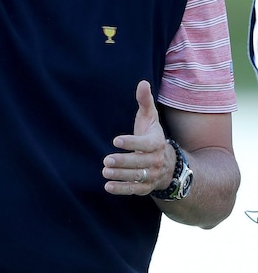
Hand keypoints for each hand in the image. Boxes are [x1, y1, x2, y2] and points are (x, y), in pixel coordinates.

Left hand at [102, 80, 171, 196]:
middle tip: (106, 160)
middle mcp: (156, 160)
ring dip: (120, 175)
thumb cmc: (152, 136)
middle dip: (123, 161)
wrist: (169, 164)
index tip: (116, 140)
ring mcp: (151, 175)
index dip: (132, 142)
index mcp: (156, 143)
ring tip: (105, 171)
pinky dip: (121, 189)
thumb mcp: (150, 119)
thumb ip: (145, 102)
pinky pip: (134, 189)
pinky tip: (107, 186)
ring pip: (136, 176)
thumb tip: (142, 82)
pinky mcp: (146, 187)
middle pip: (140, 162)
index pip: (145, 144)